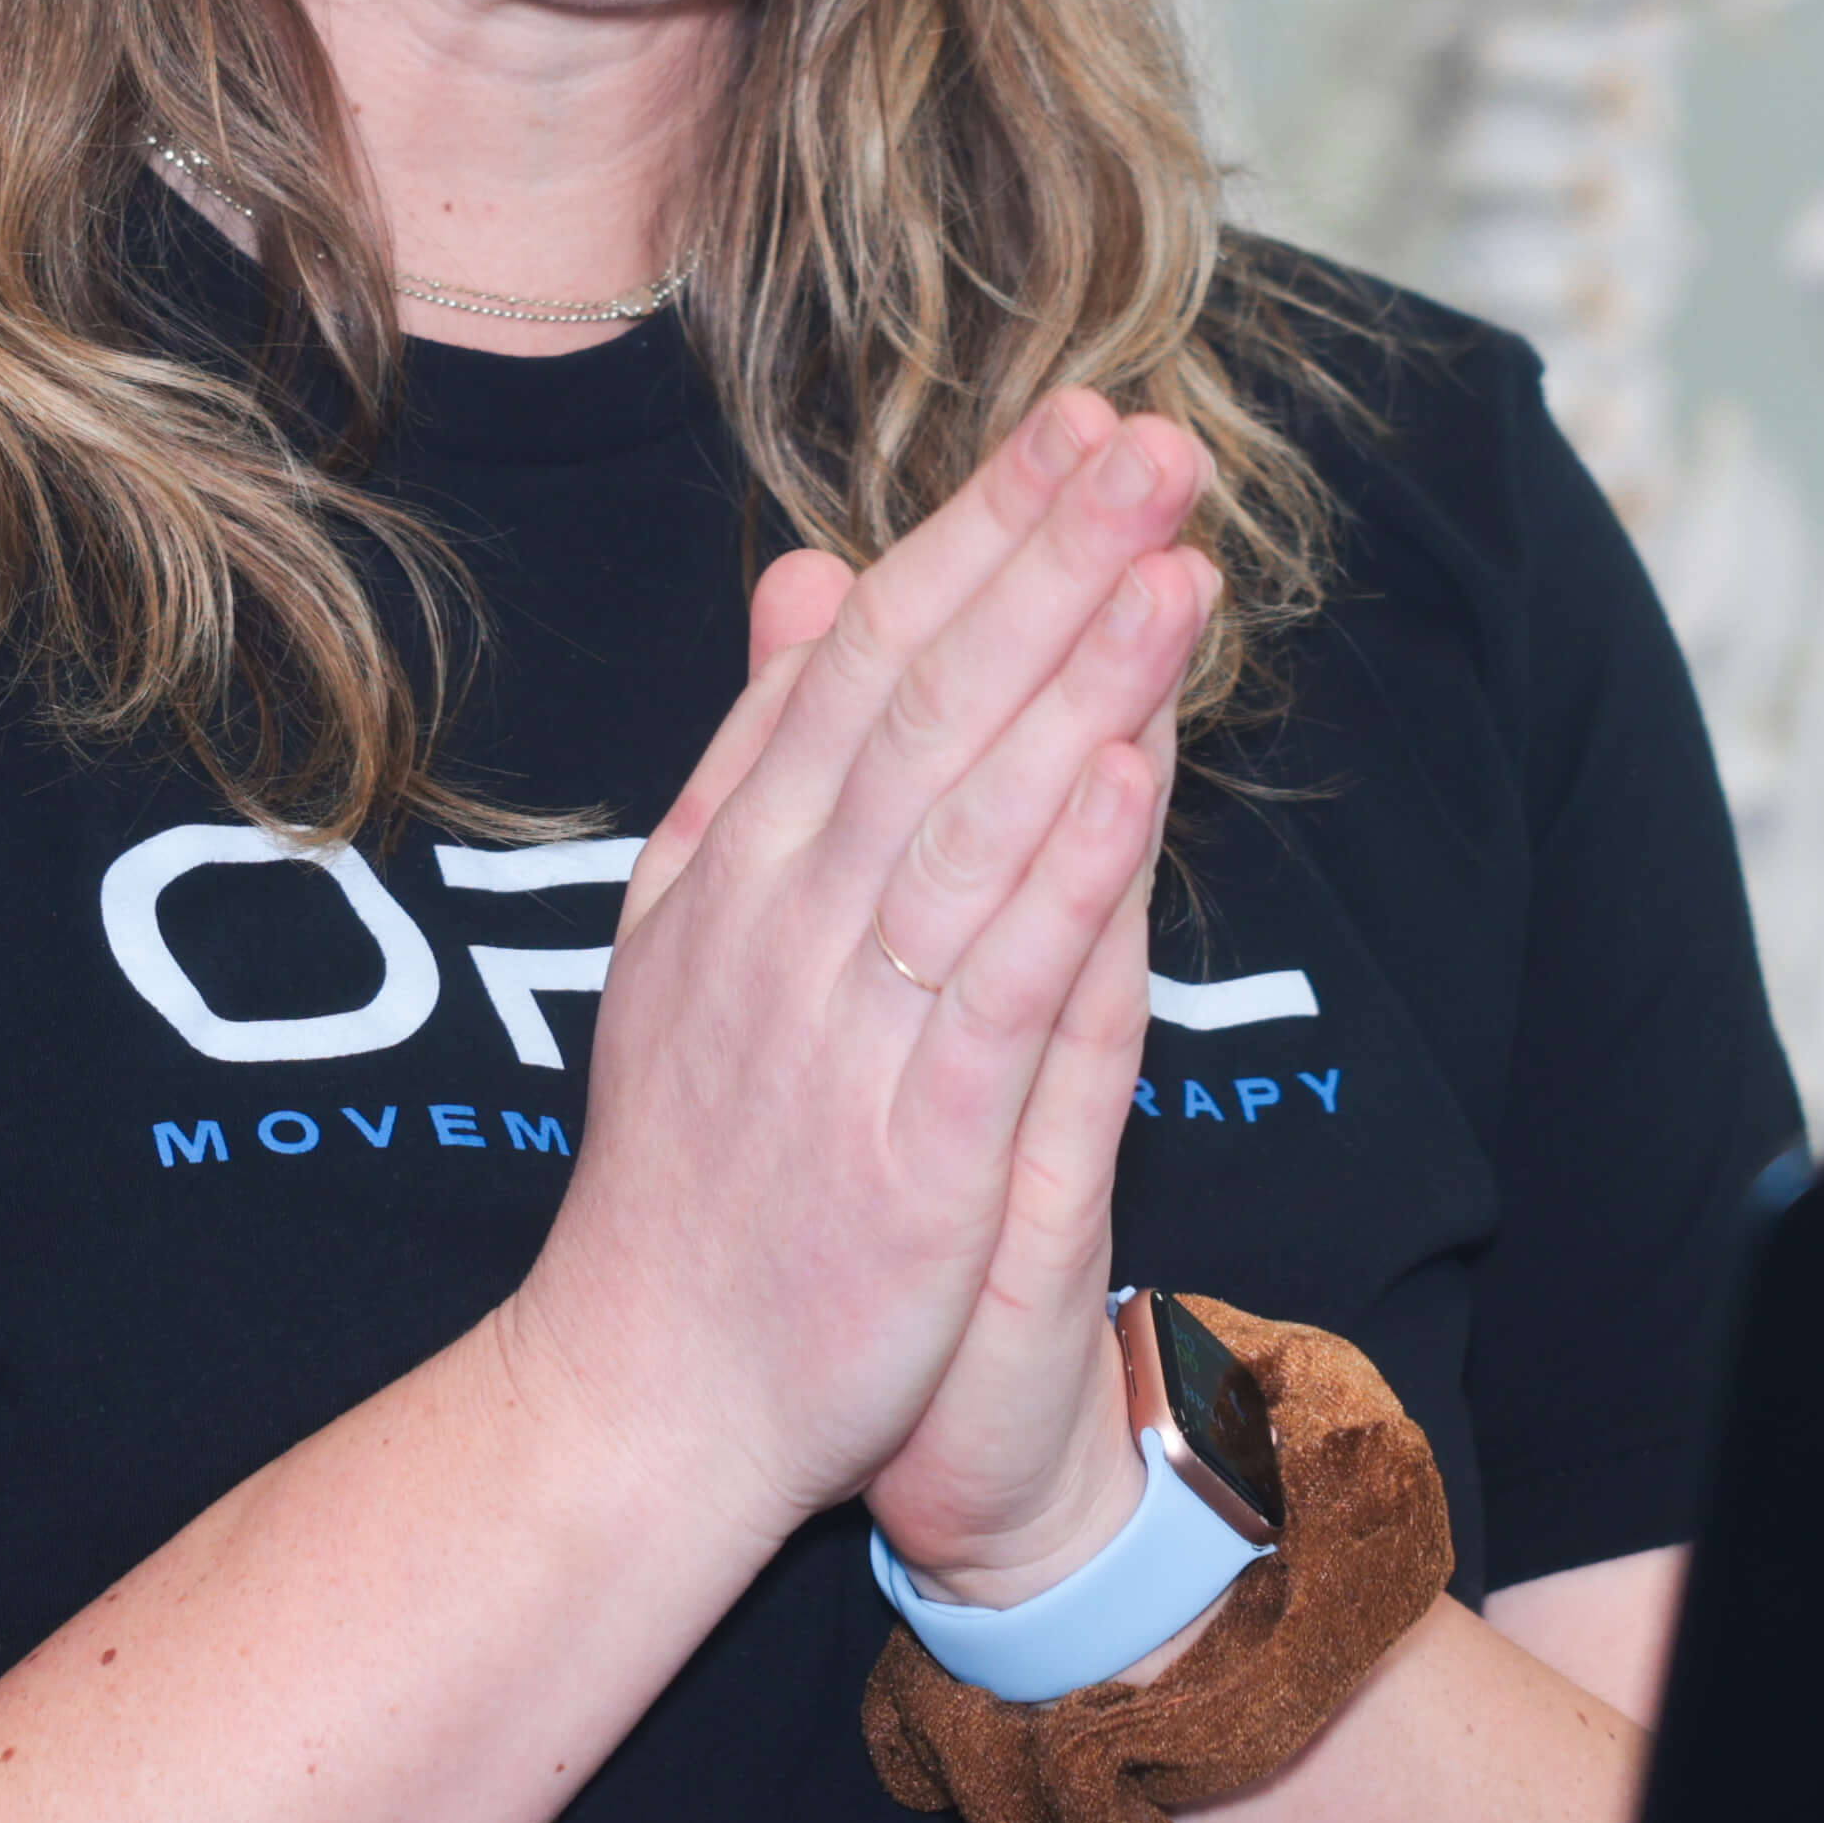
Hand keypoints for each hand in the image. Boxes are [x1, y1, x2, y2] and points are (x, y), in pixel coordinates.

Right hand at [494, 390, 1206, 1558]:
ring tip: (1175, 568)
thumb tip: (808, 574)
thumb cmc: (697, 1169)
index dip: (977, 537)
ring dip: (1078, 689)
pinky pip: (992, 993)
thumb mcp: (699, 929)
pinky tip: (1133, 782)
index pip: (864, 659)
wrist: (648, 1393)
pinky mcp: (910, 1153)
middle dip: (1044, 567)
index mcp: (734, 864)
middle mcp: (777, 926)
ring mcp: (838, 1034)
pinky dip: (1062, 883)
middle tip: (1152, 446)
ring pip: (965, 824)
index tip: (1077, 429)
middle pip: (920, 710)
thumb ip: (766, 754)